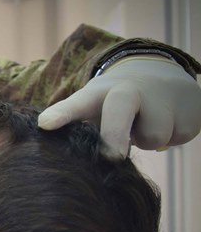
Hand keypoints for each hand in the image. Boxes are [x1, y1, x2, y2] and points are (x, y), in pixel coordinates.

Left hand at [38, 57, 200, 158]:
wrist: (163, 75)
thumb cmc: (116, 101)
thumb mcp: (94, 105)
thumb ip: (74, 124)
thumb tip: (47, 138)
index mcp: (99, 93)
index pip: (77, 104)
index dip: (62, 115)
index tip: (44, 124)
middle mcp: (128, 91)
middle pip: (119, 112)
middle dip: (114, 135)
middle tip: (111, 157)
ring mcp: (161, 97)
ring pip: (153, 137)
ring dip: (148, 139)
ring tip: (146, 124)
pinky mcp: (188, 108)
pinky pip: (178, 137)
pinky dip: (173, 135)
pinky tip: (169, 121)